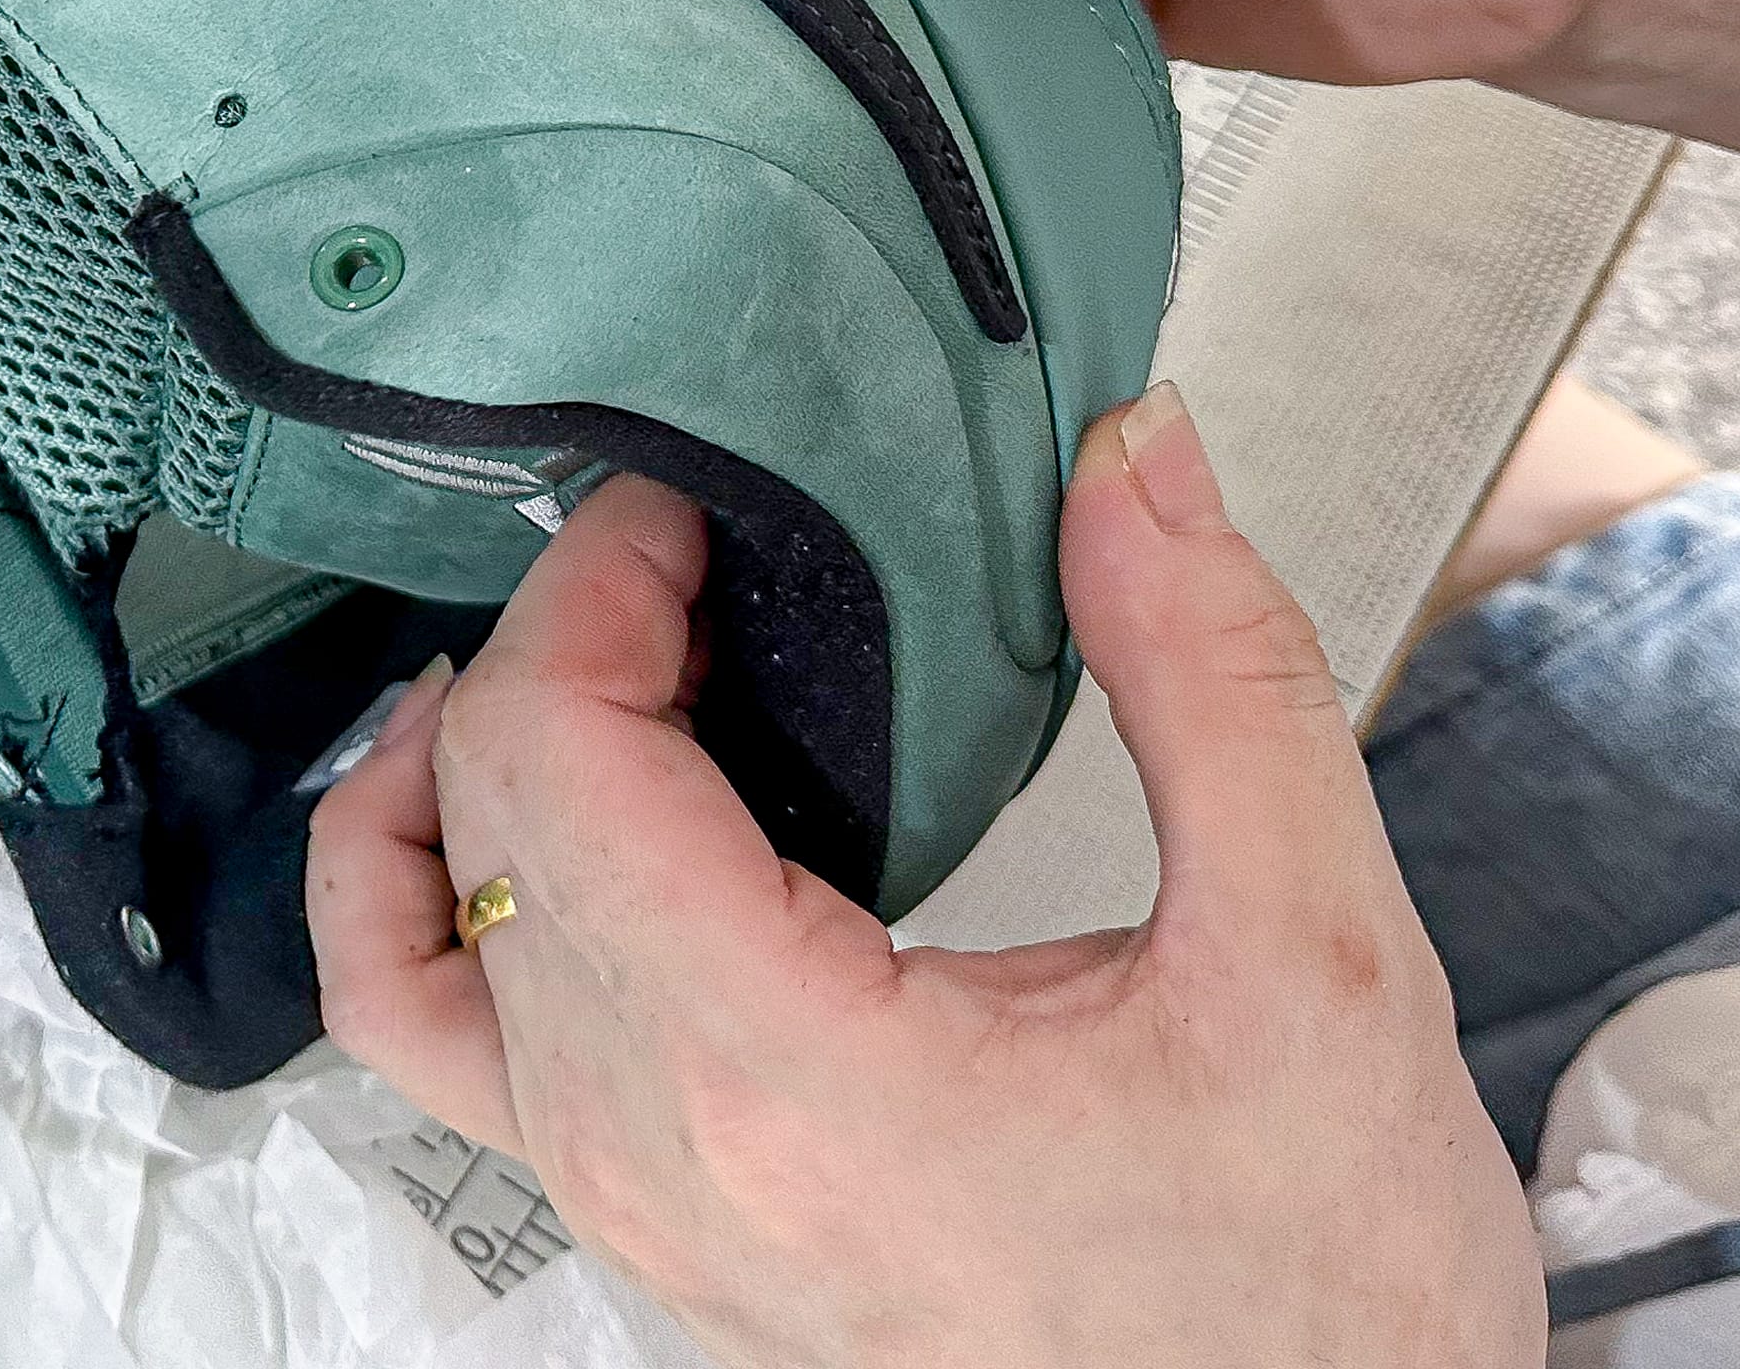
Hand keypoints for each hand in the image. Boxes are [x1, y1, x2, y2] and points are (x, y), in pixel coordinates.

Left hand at [308, 392, 1538, 1368]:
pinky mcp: (662, 1244)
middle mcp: (666, 1162)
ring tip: (594, 665)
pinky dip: (448, 910)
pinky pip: (455, 1057)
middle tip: (695, 549)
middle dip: (560, 640)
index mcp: (794, 1082)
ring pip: (419, 948)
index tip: (690, 507)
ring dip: (472, 769)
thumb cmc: (1319, 1302)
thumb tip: (1130, 454)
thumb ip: (1211, 672)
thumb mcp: (1320, 957)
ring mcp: (642, 1219)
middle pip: (475, 825)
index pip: (548, 764)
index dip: (592, 589)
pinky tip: (547, 832)